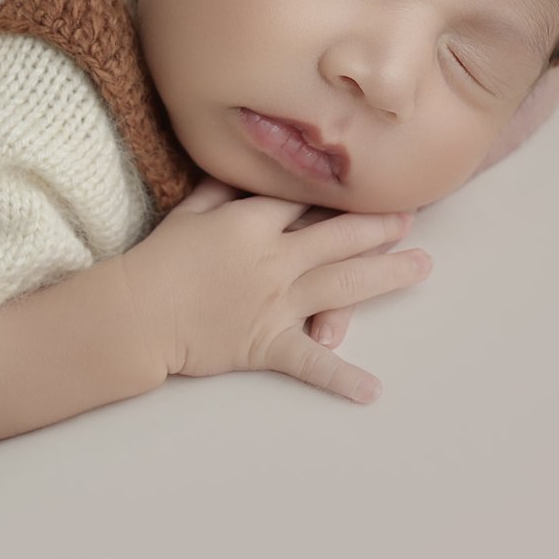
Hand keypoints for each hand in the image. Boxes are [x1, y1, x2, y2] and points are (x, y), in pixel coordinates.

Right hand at [124, 176, 431, 402]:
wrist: (136, 314)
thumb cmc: (158, 261)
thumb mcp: (189, 213)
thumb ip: (221, 189)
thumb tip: (244, 168)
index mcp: (254, 223)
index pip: (308, 200)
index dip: (340, 190)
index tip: (369, 179)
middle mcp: (275, 260)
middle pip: (340, 236)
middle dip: (381, 226)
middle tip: (411, 218)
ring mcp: (277, 303)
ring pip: (343, 286)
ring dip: (387, 275)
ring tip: (422, 266)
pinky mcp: (268, 343)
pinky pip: (310, 362)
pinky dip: (340, 376)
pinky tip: (372, 390)